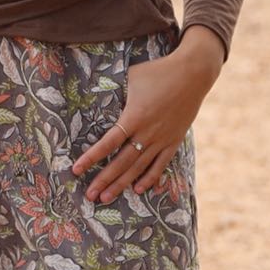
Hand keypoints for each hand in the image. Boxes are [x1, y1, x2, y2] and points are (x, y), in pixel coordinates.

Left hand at [72, 25, 223, 202]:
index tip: (76, 169)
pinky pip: (161, 164)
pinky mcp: (174, 140)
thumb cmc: (158, 72)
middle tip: (90, 196)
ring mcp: (162, 139)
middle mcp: (147, 133)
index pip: (108, 143)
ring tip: (107, 198)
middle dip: (104, 180)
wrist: (193, 74)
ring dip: (122, 184)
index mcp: (134, 117)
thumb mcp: (131, 78)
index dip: (92, 158)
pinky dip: (150, 178)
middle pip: (122, 162)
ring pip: (139, 168)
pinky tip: (139, 190)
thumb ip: (116, 92)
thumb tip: (97, 94)